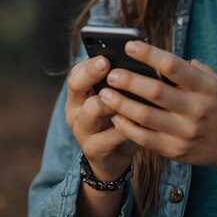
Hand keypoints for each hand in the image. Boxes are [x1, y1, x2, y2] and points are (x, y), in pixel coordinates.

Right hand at [65, 56, 137, 180]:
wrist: (113, 159)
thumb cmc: (118, 118)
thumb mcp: (116, 98)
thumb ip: (121, 80)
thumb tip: (141, 58)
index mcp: (79, 92)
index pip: (77, 70)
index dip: (90, 63)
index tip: (105, 57)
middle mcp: (75, 109)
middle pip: (76, 85)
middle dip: (92, 73)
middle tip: (108, 67)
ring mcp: (81, 129)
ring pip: (92, 109)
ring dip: (112, 100)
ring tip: (128, 94)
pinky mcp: (93, 149)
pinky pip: (112, 134)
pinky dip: (128, 125)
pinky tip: (142, 120)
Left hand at [99, 41, 216, 169]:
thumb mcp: (216, 81)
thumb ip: (191, 69)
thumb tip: (159, 57)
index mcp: (206, 86)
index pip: (172, 66)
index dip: (149, 54)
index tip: (129, 45)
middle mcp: (196, 109)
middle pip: (155, 92)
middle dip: (129, 81)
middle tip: (111, 73)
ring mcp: (186, 132)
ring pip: (145, 117)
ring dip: (121, 104)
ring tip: (104, 94)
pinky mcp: (177, 151)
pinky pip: (145, 139)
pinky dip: (127, 128)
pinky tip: (115, 117)